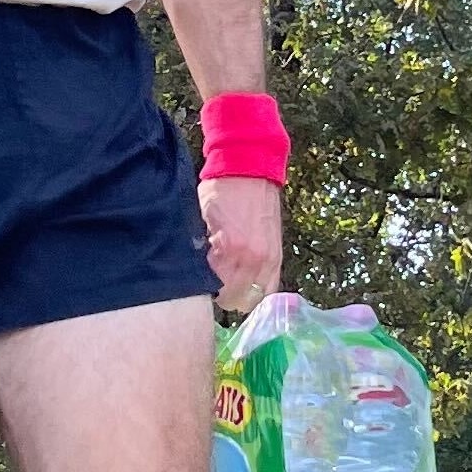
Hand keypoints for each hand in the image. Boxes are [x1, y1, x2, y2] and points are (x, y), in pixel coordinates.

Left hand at [200, 174, 282, 314]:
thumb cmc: (219, 192)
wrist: (249, 169)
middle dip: (221, 296)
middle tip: (212, 284)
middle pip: (235, 301)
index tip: (197, 284)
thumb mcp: (199, 219)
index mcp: (229, 248)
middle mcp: (252, 258)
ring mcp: (269, 259)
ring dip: (239, 295)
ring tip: (228, 282)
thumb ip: (198, 250)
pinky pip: (269, 288)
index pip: (215, 291)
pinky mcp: (278, 257)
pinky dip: (255, 289)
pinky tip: (243, 280)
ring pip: (253, 299)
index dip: (203, 291)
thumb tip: (192, 274)